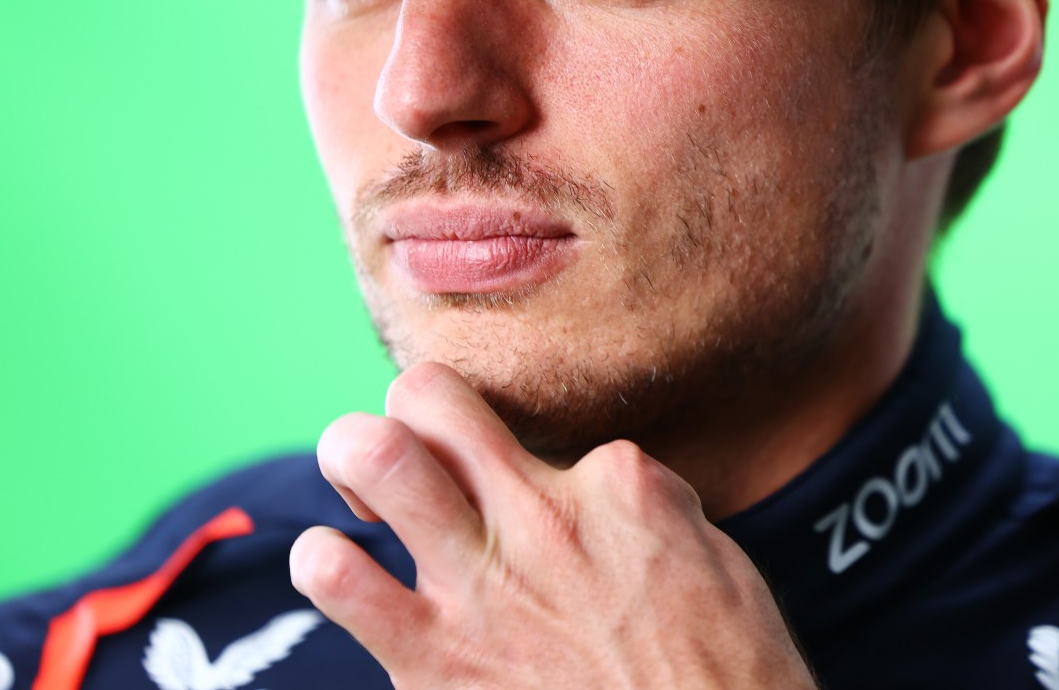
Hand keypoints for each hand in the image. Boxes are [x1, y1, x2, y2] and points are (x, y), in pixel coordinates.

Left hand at [289, 361, 817, 688]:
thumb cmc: (726, 683)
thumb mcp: (712, 565)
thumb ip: (637, 510)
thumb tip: (590, 489)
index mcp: (618, 488)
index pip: (541, 430)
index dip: (538, 464)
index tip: (550, 511)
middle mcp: (538, 519)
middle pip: (427, 398)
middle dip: (405, 409)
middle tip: (413, 455)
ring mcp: (477, 587)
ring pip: (372, 458)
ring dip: (353, 467)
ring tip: (368, 507)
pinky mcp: (430, 663)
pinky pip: (341, 584)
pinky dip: (332, 572)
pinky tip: (351, 582)